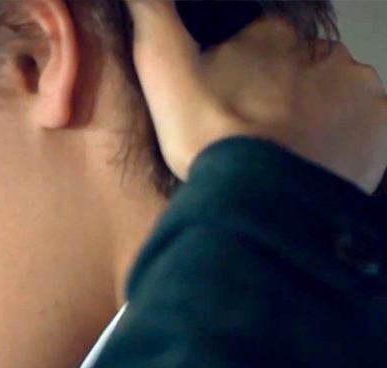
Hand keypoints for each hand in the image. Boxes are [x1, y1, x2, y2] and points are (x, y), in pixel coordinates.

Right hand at [128, 0, 386, 192]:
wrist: (258, 199)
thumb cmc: (210, 136)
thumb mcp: (162, 67)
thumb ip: (152, 14)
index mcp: (273, 34)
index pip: (260, 47)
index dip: (240, 78)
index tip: (224, 108)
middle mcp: (324, 50)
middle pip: (298, 71)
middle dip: (279, 95)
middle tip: (250, 134)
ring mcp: (357, 87)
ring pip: (332, 96)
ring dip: (311, 118)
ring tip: (279, 152)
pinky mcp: (379, 126)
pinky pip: (363, 128)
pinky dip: (341, 142)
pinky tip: (310, 160)